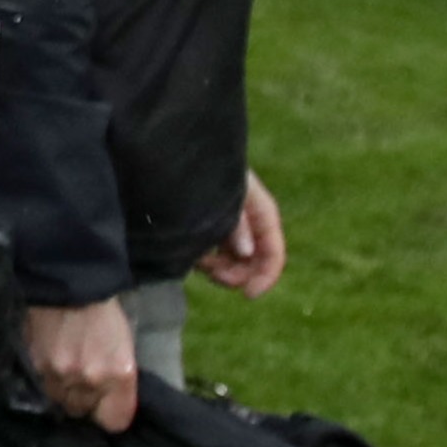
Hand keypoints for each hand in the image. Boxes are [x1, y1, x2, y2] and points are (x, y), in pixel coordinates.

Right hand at [24, 297, 140, 432]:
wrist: (66, 282)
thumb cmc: (102, 313)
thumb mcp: (123, 347)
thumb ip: (116, 380)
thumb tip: (105, 404)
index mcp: (119, 375)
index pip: (114, 422)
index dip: (109, 415)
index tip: (106, 406)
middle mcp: (90, 380)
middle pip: (82, 412)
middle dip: (83, 400)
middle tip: (82, 380)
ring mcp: (60, 375)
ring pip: (59, 402)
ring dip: (61, 390)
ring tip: (63, 368)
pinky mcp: (36, 366)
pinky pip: (41, 387)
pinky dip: (45, 379)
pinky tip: (49, 361)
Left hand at [198, 169, 286, 299]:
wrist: (173, 152)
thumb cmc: (202, 168)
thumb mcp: (223, 194)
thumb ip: (235, 223)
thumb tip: (246, 252)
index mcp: (260, 209)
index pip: (273, 251)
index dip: (266, 276)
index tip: (248, 295)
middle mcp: (248, 219)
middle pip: (254, 261)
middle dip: (237, 274)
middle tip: (212, 274)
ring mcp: (228, 223)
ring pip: (234, 261)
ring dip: (220, 270)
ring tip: (199, 262)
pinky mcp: (208, 226)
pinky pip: (215, 255)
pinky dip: (207, 262)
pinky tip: (193, 256)